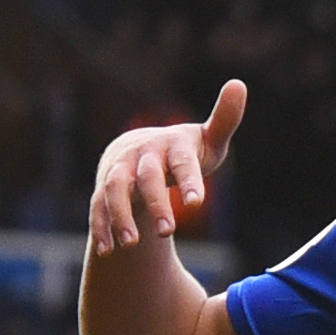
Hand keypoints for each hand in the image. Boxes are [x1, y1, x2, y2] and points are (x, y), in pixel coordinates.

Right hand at [89, 80, 246, 254]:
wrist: (139, 150)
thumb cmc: (183, 150)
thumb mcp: (208, 139)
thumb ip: (224, 120)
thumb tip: (239, 84)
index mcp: (172, 144)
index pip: (181, 161)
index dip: (188, 180)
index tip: (196, 204)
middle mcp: (143, 155)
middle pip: (147, 178)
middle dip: (156, 203)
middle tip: (168, 231)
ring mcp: (120, 171)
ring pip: (114, 190)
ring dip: (120, 216)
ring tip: (131, 244)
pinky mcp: (103, 189)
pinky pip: (97, 207)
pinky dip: (101, 227)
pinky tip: (107, 250)